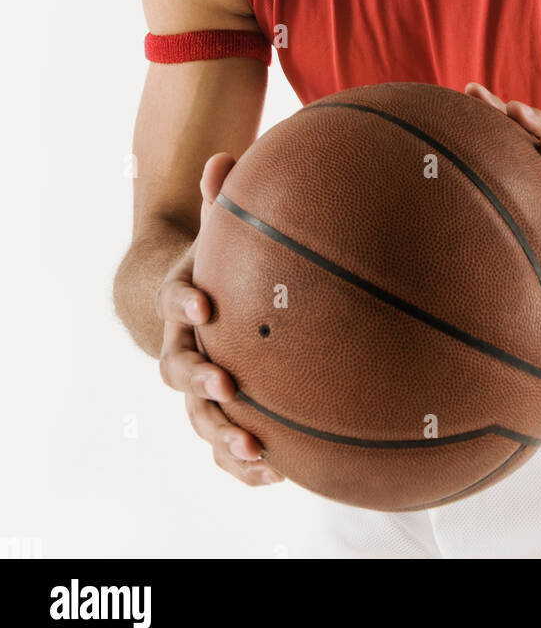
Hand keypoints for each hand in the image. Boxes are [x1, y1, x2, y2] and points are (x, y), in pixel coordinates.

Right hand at [156, 152, 284, 485]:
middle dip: (201, 380)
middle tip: (228, 383)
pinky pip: (223, 446)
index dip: (184, 303)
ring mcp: (199, 385)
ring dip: (222, 434)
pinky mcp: (220, 413)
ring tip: (254, 449)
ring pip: (198, 417)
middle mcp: (183, 348)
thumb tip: (225, 155)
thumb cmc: (219, 262)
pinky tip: (280, 472)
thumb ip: (222, 199)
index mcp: (183, 302)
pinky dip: (243, 464)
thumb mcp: (219, 229)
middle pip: (177, 371)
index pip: (173, 302)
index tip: (205, 304)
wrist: (199, 307)